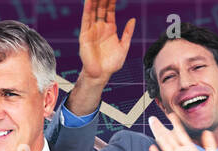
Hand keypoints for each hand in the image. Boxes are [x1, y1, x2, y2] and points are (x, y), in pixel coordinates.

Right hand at [66, 0, 133, 115]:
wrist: (100, 75)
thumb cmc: (111, 64)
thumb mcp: (123, 47)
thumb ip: (127, 33)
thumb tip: (132, 19)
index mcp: (109, 29)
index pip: (110, 11)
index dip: (112, 1)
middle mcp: (100, 27)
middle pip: (101, 8)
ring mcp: (92, 30)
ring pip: (93, 11)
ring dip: (95, 1)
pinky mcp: (85, 35)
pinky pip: (85, 20)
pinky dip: (87, 10)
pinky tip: (89, 1)